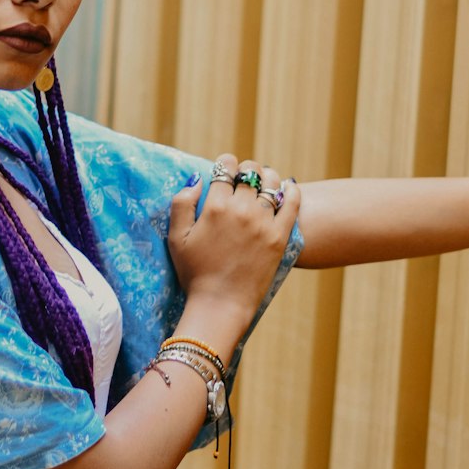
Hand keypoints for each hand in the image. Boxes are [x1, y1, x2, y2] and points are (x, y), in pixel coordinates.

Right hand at [167, 156, 300, 326]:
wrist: (220, 304)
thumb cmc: (195, 273)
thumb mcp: (177, 238)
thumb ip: (181, 204)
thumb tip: (197, 179)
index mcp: (215, 207)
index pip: (225, 167)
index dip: (225, 163)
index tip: (226, 168)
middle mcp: (241, 210)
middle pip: (250, 171)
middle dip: (246, 169)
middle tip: (244, 178)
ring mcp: (263, 222)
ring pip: (271, 182)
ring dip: (267, 176)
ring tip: (264, 182)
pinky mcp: (279, 236)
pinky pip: (292, 203)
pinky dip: (291, 190)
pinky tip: (288, 187)